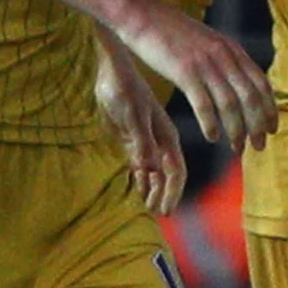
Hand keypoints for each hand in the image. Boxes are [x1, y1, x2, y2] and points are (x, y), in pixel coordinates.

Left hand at [96, 30, 186, 216]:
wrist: (111, 73)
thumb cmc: (123, 91)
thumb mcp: (131, 117)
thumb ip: (141, 143)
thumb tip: (149, 169)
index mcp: (166, 138)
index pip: (175, 172)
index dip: (172, 193)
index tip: (165, 211)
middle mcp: (159, 143)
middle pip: (166, 176)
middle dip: (162, 196)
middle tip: (154, 214)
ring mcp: (146, 142)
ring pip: (154, 173)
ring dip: (151, 190)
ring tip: (145, 207)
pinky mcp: (131, 141)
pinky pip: (140, 166)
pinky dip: (139, 180)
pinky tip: (136, 190)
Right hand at [113, 0, 277, 150]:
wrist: (144, 14)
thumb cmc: (173, 32)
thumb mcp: (209, 42)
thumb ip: (226, 59)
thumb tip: (240, 83)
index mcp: (232, 49)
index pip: (261, 83)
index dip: (270, 108)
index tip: (272, 128)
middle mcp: (224, 57)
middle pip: (250, 98)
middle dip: (258, 125)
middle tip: (259, 146)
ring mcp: (205, 64)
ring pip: (230, 105)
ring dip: (236, 130)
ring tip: (237, 148)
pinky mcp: (184, 72)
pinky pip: (203, 104)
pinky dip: (211, 124)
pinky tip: (213, 137)